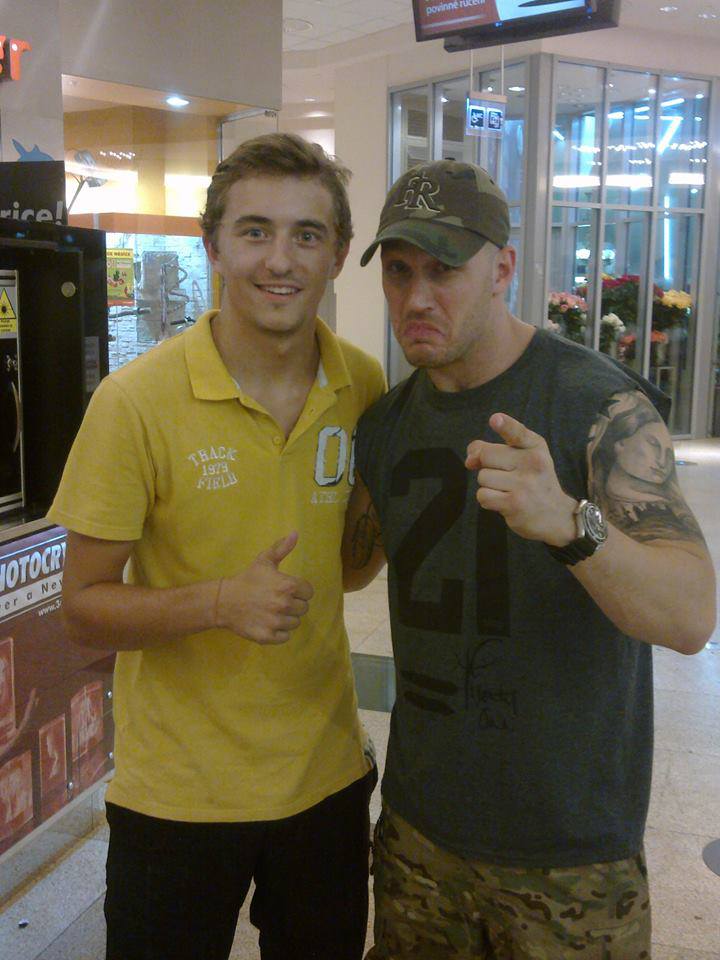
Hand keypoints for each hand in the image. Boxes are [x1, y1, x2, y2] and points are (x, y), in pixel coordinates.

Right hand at [216, 532, 313, 643]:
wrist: (225, 601)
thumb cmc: (248, 579)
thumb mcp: (264, 561)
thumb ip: (282, 548)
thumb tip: (295, 533)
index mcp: (288, 586)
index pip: (309, 592)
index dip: (299, 591)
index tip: (287, 590)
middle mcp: (284, 605)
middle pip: (303, 608)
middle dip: (294, 605)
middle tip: (278, 600)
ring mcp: (276, 622)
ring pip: (295, 623)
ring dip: (287, 618)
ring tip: (272, 611)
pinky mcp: (268, 636)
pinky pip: (286, 637)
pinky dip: (279, 632)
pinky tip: (268, 622)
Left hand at [465, 413, 576, 544]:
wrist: (556, 515)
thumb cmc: (534, 481)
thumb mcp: (524, 458)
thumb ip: (494, 450)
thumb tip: (469, 460)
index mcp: (536, 446)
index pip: (518, 433)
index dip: (505, 425)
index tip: (495, 420)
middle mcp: (532, 463)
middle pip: (485, 455)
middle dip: (486, 466)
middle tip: (505, 475)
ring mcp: (524, 484)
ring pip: (482, 477)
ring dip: (489, 486)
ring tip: (508, 490)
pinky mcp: (514, 504)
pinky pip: (483, 496)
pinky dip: (488, 500)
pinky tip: (504, 501)